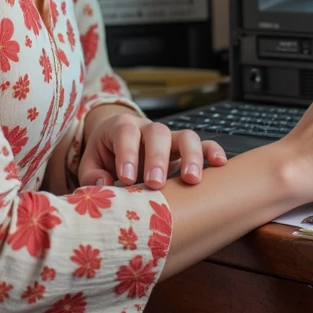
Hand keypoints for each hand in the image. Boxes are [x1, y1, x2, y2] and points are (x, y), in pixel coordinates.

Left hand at [78, 107, 227, 189]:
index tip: (127, 178)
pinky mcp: (184, 149)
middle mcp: (148, 129)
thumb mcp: (91, 163)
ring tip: (192, 180)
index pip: (126, 134)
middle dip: (157, 158)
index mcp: (122, 128)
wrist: (118, 141)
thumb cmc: (105, 154)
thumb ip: (92, 175)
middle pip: (158, 133)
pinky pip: (204, 143)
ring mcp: (170, 138)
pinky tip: (220, 164)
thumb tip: (104, 184)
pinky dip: (213, 151)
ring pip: (185, 136)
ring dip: (190, 156)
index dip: (127, 154)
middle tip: (155, 183)